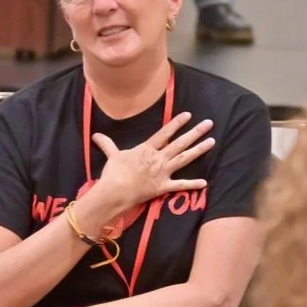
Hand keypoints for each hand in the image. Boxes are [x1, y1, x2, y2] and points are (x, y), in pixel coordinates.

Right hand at [91, 112, 214, 212]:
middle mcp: (158, 158)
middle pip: (180, 143)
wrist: (116, 191)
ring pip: (184, 159)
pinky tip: (205, 182)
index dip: (177, 123)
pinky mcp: (163, 187)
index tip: (189, 115)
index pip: (165, 133)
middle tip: (209, 124)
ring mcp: (162, 172)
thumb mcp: (112, 156)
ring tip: (211, 142)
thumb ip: (107, 144)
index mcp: (147, 149)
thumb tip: (95, 135)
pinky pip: (180, 185)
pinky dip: (192, 184)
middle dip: (195, 133)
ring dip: (198, 150)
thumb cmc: (114, 173)